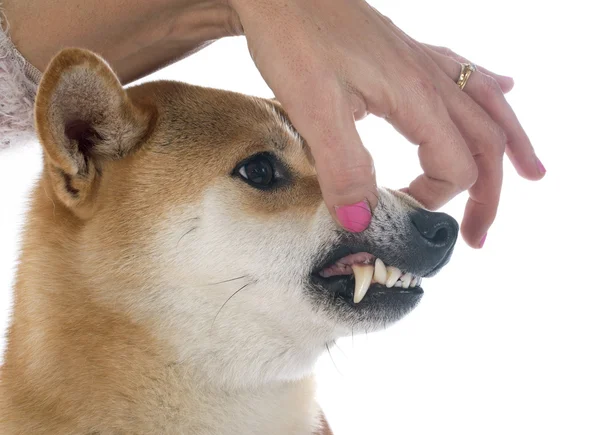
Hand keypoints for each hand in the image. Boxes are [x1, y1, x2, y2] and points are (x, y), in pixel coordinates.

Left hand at [230, 0, 545, 246]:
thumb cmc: (294, 38)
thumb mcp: (314, 109)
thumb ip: (343, 168)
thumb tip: (364, 221)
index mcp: (416, 97)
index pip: (457, 165)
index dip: (434, 198)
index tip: (400, 210)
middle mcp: (429, 79)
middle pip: (485, 141)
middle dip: (488, 194)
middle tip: (478, 234)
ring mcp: (420, 62)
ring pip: (486, 105)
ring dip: (508, 145)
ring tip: (530, 172)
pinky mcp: (405, 52)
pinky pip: (464, 73)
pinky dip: (490, 92)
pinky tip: (506, 87)